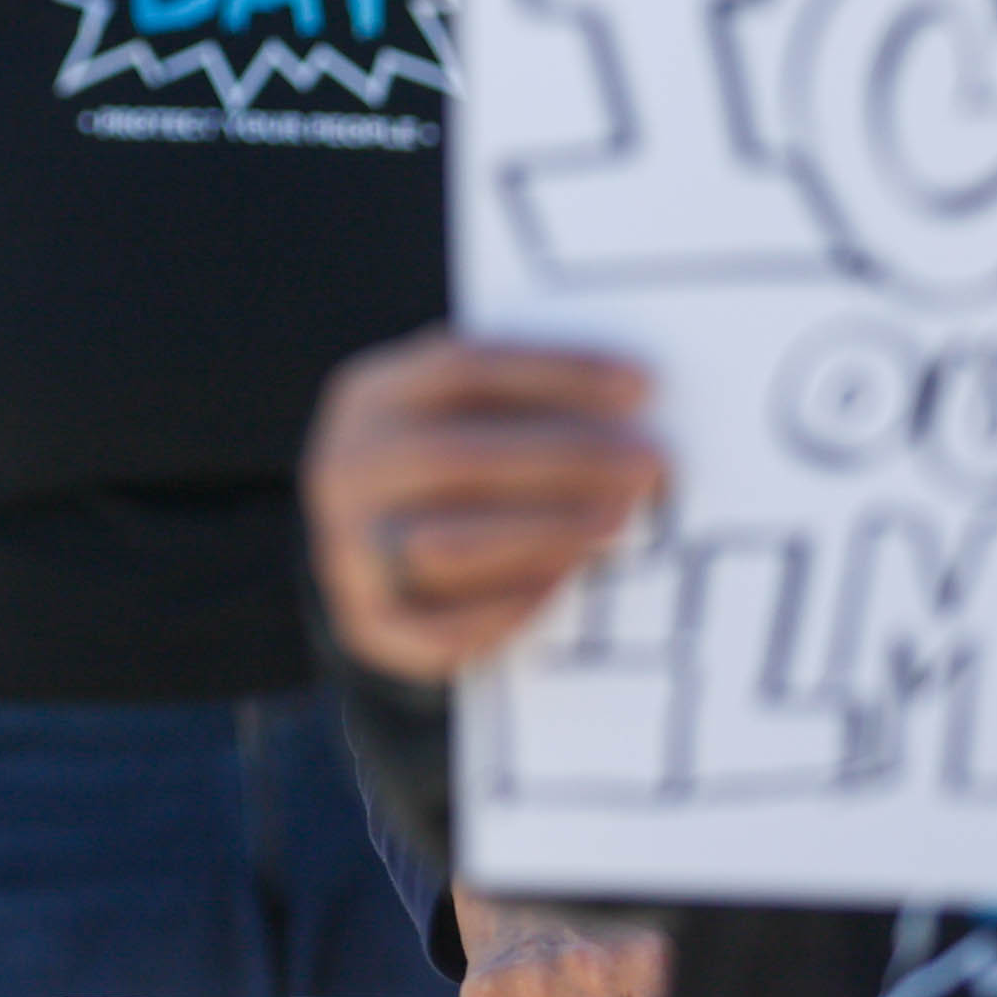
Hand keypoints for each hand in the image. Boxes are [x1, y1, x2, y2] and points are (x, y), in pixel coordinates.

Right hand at [308, 332, 665, 681]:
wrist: (364, 550)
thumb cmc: (442, 470)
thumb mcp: (455, 412)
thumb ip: (520, 406)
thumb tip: (629, 412)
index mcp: (372, 395)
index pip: (464, 368)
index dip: (558, 374)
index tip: (642, 386)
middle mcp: (348, 468)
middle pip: (458, 457)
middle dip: (565, 459)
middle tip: (648, 465)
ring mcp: (349, 549)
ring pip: (446, 547)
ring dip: (543, 532)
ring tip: (617, 522)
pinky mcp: (368, 623)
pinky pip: (440, 628)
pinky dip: (507, 608)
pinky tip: (563, 581)